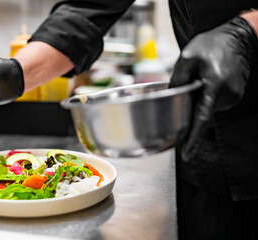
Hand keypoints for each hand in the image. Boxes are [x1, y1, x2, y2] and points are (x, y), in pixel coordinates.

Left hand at [169, 17, 257, 158]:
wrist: (239, 37)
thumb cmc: (214, 44)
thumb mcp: (188, 56)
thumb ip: (178, 78)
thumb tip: (172, 95)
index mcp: (215, 87)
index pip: (202, 119)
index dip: (193, 138)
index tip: (186, 154)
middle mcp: (227, 96)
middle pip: (202, 113)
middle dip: (189, 110)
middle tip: (186, 92)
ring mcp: (233, 97)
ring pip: (207, 107)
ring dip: (198, 101)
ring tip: (197, 80)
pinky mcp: (234, 95)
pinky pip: (214, 102)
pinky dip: (206, 97)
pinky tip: (205, 82)